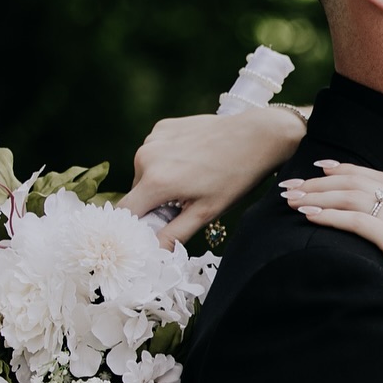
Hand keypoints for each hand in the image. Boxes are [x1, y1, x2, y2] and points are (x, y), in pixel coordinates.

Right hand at [120, 107, 305, 245]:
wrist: (256, 136)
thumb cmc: (235, 177)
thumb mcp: (206, 213)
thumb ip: (174, 235)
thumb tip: (153, 254)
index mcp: (155, 181)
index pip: (125, 213)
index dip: (134, 226)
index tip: (151, 230)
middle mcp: (146, 156)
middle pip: (137, 193)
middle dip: (154, 203)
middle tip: (185, 203)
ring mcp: (153, 138)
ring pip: (146, 172)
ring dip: (161, 181)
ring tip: (193, 178)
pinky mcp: (162, 127)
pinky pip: (156, 152)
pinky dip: (167, 160)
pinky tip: (193, 159)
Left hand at [283, 163, 382, 342]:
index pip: (382, 179)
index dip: (349, 169)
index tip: (322, 166)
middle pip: (361, 182)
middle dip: (321, 180)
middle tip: (291, 182)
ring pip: (355, 197)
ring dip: (318, 195)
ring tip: (290, 198)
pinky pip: (359, 222)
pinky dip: (330, 215)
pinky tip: (308, 216)